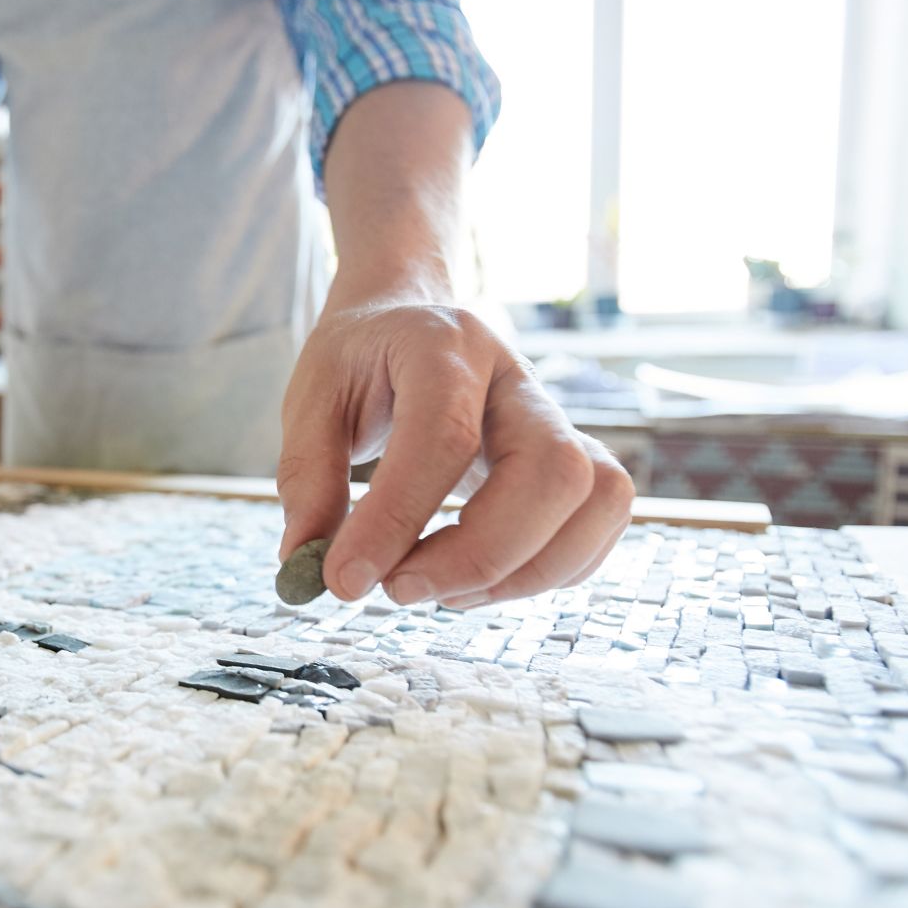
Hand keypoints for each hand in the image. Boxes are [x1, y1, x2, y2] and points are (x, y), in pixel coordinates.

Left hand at [276, 301, 633, 607]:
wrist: (410, 316)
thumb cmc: (362, 357)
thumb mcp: (312, 397)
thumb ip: (308, 477)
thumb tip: (306, 564)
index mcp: (445, 346)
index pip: (443, 437)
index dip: (397, 519)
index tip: (346, 579)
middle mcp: (516, 377)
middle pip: (551, 471)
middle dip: (481, 554)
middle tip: (399, 588)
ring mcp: (557, 416)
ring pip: (594, 498)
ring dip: (524, 571)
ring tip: (442, 591)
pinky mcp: (576, 454)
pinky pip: (600, 521)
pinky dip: (552, 570)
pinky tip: (481, 579)